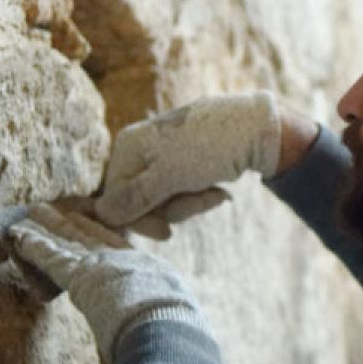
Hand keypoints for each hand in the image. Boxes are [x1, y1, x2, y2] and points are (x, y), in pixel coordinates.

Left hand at [4, 204, 207, 359]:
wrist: (167, 328)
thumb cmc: (176, 337)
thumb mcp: (176, 324)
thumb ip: (163, 326)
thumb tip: (174, 348)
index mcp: (152, 272)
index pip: (124, 250)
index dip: (106, 238)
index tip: (96, 226)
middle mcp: (127, 261)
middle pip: (95, 238)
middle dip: (78, 225)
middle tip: (65, 212)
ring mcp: (102, 265)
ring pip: (69, 241)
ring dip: (50, 227)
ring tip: (34, 212)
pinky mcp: (79, 275)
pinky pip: (49, 257)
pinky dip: (32, 245)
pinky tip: (17, 235)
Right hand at [94, 92, 288, 231]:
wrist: (260, 129)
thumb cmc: (211, 147)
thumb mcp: (171, 176)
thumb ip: (136, 198)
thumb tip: (102, 215)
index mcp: (128, 147)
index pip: (115, 198)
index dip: (140, 220)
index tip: (166, 233)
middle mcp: (141, 151)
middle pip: (142, 202)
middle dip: (174, 210)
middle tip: (202, 202)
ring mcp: (163, 157)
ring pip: (165, 201)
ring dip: (192, 204)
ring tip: (216, 194)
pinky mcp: (185, 164)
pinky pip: (183, 193)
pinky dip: (201, 196)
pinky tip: (220, 191)